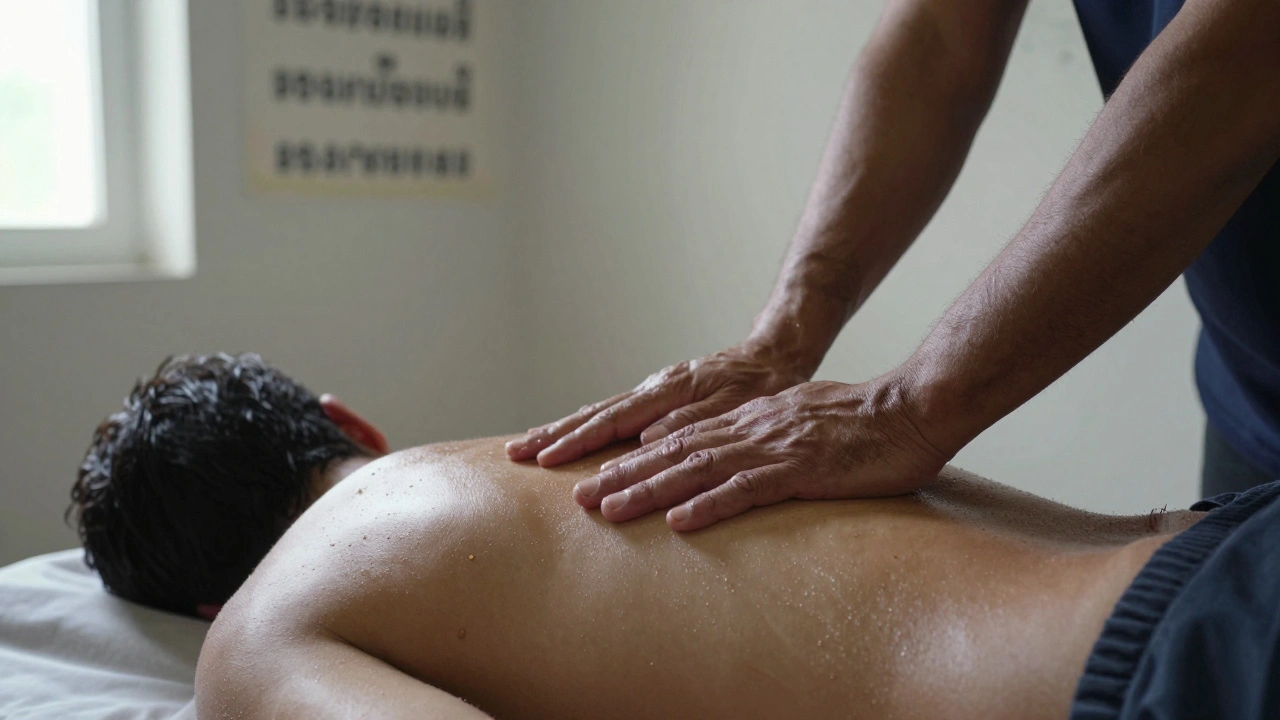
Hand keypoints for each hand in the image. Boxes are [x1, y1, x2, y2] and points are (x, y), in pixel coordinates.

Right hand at [505, 343, 809, 466]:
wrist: (775, 354)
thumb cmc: (763, 383)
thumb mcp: (738, 405)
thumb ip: (694, 422)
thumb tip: (648, 438)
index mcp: (669, 392)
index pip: (613, 420)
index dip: (577, 442)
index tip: (546, 459)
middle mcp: (655, 389)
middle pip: (594, 414)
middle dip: (553, 435)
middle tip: (515, 454)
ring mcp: (654, 390)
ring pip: (600, 411)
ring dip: (563, 430)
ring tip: (529, 447)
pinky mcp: (660, 395)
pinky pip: (615, 412)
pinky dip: (588, 425)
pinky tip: (573, 436)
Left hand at [572, 377, 949, 530]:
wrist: (913, 408)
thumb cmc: (864, 422)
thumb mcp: (802, 422)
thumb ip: (765, 435)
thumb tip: (736, 457)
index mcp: (750, 420)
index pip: (680, 439)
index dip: (634, 458)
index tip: (597, 476)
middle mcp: (751, 428)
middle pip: (673, 453)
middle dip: (623, 475)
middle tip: (579, 498)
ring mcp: (773, 446)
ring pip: (696, 468)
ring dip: (648, 489)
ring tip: (608, 510)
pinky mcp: (801, 468)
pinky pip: (748, 489)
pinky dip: (711, 504)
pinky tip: (680, 521)